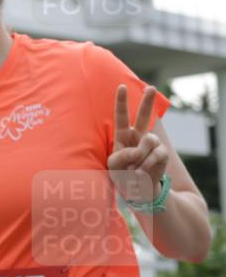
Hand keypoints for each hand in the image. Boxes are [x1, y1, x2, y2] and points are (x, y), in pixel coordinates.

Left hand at [107, 86, 168, 203]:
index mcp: (123, 136)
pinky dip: (147, 164)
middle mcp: (139, 136)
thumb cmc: (122, 175)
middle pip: (144, 116)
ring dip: (140, 155)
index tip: (122, 86)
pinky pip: (156, 153)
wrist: (137, 190)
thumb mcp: (113, 166)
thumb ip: (121, 155)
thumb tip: (138, 150)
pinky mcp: (162, 153)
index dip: (122, 102)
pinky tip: (142, 172)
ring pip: (149, 139)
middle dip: (148, 101)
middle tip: (151, 88)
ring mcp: (152, 144)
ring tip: (135, 168)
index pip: (122, 117)